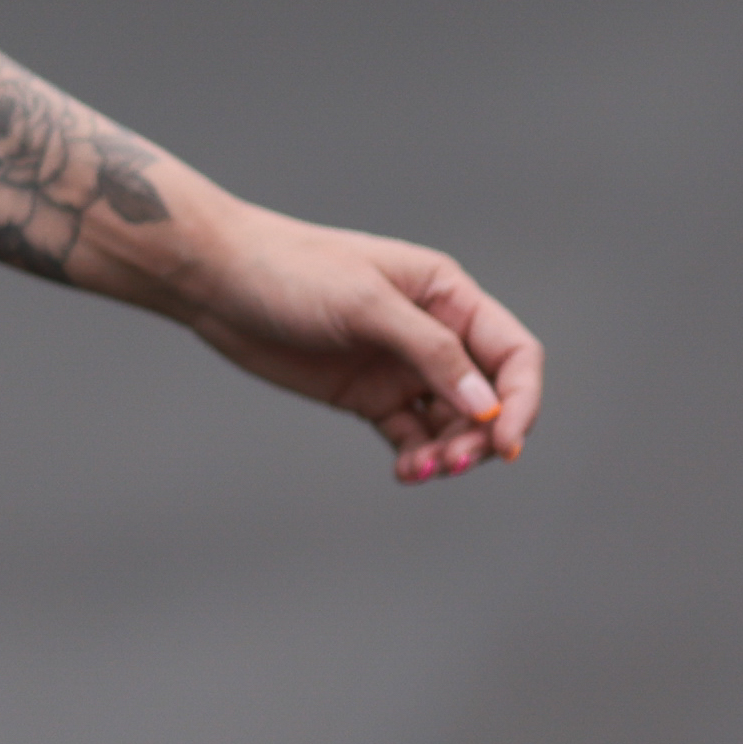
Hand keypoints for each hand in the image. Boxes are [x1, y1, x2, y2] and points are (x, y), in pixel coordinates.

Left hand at [174, 212, 539, 484]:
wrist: (221, 281)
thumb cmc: (293, 271)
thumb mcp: (366, 304)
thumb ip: (431, 352)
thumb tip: (488, 406)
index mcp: (448, 295)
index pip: (513, 353)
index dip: (521, 400)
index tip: (506, 442)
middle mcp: (435, 333)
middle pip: (490, 398)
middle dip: (482, 436)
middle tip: (451, 462)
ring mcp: (402, 367)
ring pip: (453, 424)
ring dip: (450, 453)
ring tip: (422, 470)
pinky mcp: (369, 396)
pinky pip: (412, 437)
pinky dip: (418, 458)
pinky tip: (406, 472)